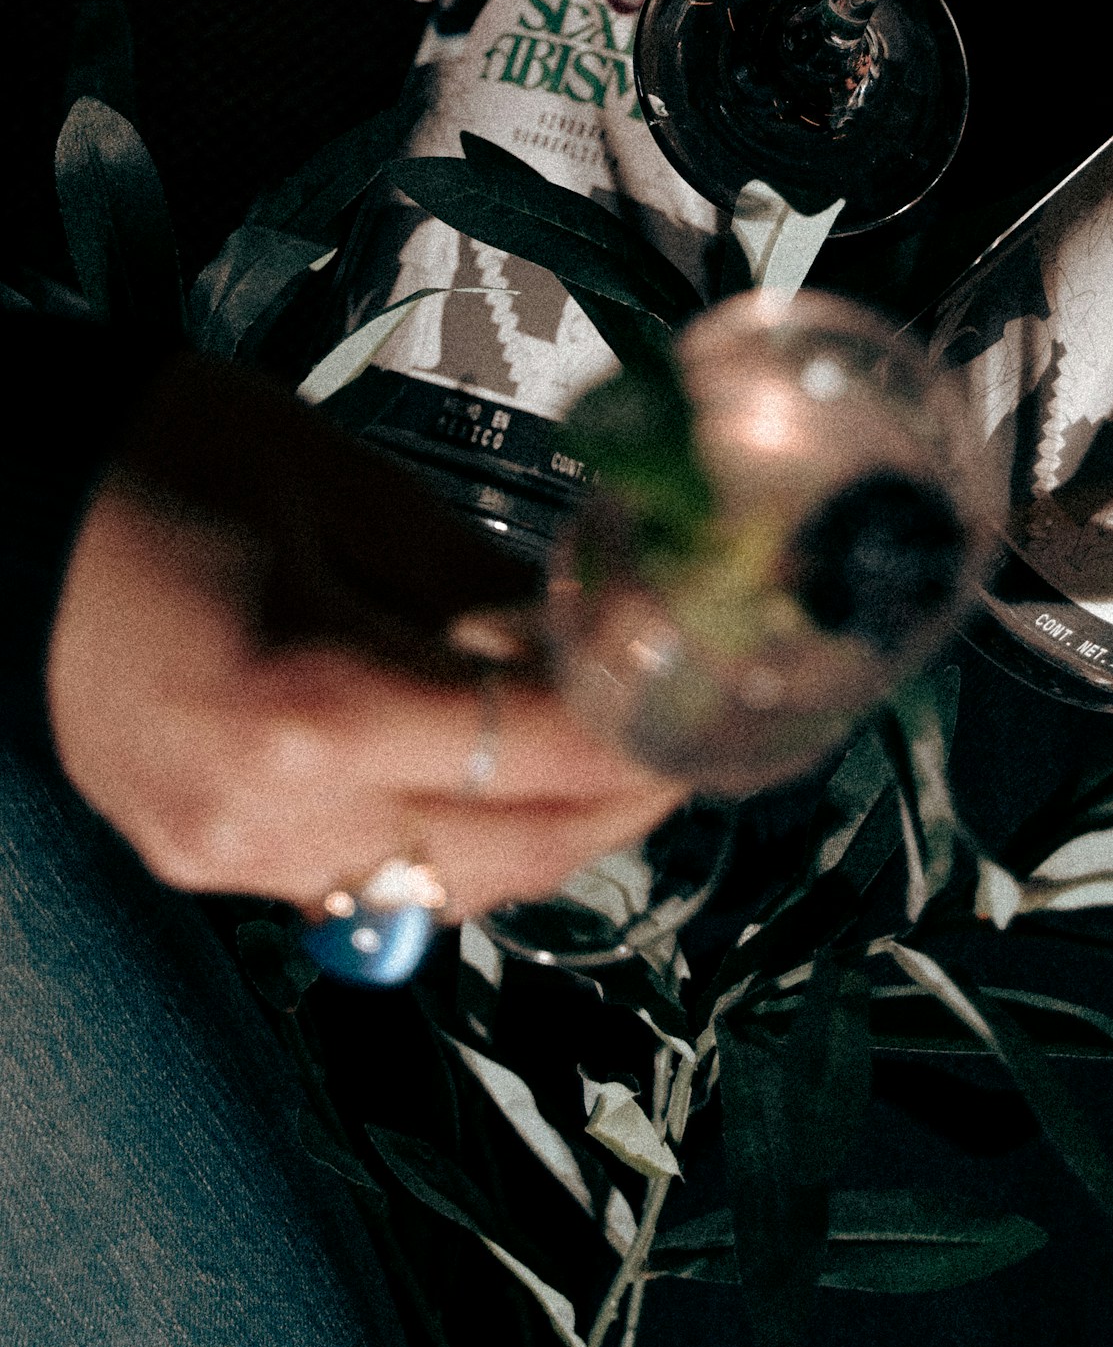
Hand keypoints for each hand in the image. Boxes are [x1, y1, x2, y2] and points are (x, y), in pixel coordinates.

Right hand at [47, 358, 683, 921]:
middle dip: (624, 794)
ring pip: (449, 886)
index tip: (723, 689)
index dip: (650, 727)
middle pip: (512, 851)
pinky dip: (455, 832)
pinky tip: (494, 765)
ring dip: (549, 827)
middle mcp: (265, 823)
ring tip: (613, 742)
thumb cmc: (154, 460)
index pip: (541, 751)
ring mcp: (226, 861)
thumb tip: (603, 635)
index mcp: (304, 714)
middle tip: (697, 725)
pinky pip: (373, 878)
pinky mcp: (203, 862)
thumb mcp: (345, 486)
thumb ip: (482, 584)